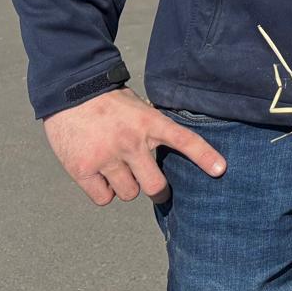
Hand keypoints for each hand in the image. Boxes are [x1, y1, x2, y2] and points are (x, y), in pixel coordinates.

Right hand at [43, 88, 225, 205]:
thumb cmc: (109, 102)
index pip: (185, 140)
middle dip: (159, 191)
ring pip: (129, 193)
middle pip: (156, 186)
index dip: (205, 156)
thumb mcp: (140, 108)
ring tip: (118, 170)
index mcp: (150, 123)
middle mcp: (131, 142)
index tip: (221, 170)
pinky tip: (100, 176)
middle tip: (159, 191)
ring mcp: (106, 157)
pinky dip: (104, 192)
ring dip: (127, 186)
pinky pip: (104, 197)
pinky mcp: (83, 170)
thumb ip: (153, 130)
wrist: (70, 93)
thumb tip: (171, 153)